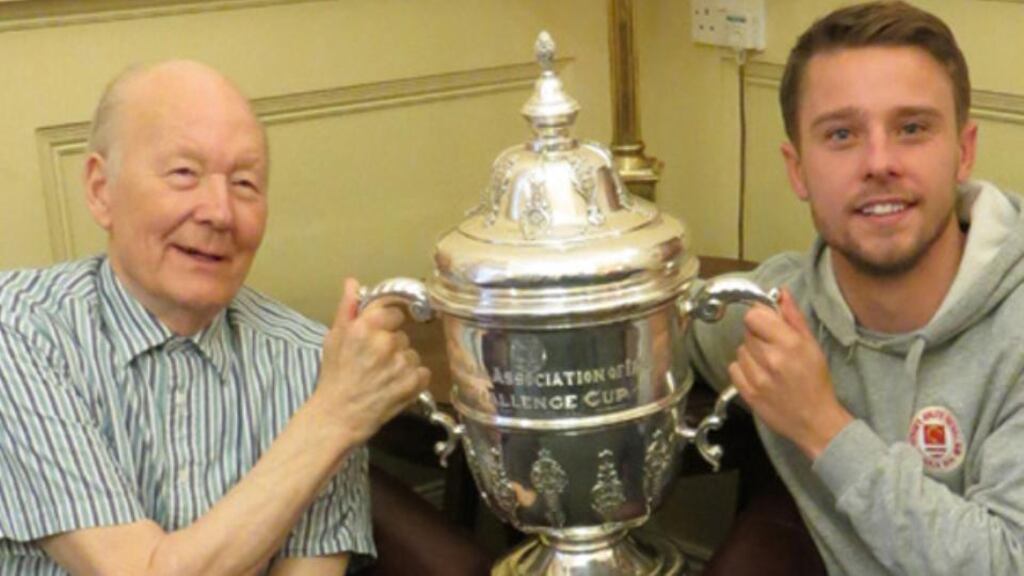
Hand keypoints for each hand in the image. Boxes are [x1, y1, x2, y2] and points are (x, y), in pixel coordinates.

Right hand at [314, 278, 429, 445]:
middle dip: (391, 346)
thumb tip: (353, 282)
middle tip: (373, 363)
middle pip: (402, 335)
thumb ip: (347, 309)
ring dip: (401, 364)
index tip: (378, 335)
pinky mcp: (412, 383)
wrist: (337, 417)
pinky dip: (412, 380)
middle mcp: (384, 343)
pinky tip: (394, 387)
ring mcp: (400, 364)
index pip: (393, 312)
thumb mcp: (333, 339)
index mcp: (363, 328)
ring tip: (382, 378)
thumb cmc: (333, 378)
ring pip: (412, 354)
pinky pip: (422, 372)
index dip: (386, 324)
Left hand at [728, 288, 851, 458]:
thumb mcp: (811, 345)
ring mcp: (757, 378)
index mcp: (789, 344)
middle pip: (747, 332)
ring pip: (740, 350)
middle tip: (774, 348)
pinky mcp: (747, 393)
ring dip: (751, 354)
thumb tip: (780, 292)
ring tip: (769, 364)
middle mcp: (771, 359)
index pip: (754, 316)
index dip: (759, 317)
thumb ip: (793, 317)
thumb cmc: (815, 382)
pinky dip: (743, 369)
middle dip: (759, 336)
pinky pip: (733, 368)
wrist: (814, 421)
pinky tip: (760, 375)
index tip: (767, 323)